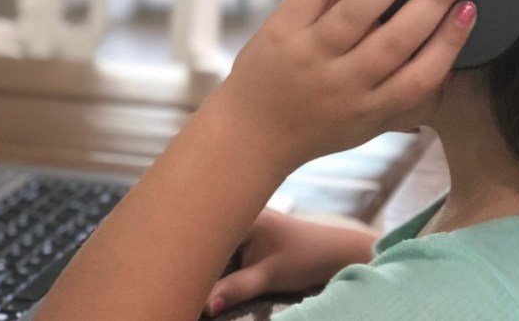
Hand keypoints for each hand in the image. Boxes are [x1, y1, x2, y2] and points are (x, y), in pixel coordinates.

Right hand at [203, 209, 378, 316]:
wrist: (334, 253)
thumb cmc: (306, 258)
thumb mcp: (269, 276)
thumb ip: (235, 289)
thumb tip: (204, 307)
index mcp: (243, 214)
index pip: (206, 238)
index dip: (193, 260)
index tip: (184, 281)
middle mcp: (240, 211)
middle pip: (207, 238)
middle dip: (198, 261)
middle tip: (187, 283)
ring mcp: (243, 219)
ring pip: (215, 242)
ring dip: (207, 262)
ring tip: (196, 279)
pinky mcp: (247, 229)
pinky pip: (224, 244)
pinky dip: (218, 260)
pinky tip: (212, 274)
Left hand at [204, 0, 474, 171]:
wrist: (251, 134)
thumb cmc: (315, 128)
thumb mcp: (366, 126)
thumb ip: (404, 99)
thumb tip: (448, 61)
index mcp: (369, 109)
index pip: (420, 76)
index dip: (450, 42)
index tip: (470, 9)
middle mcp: (342, 84)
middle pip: (396, 39)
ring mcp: (309, 56)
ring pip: (358, 11)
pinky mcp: (280, 32)